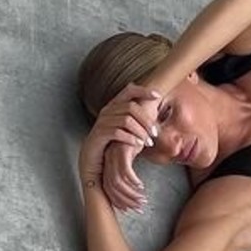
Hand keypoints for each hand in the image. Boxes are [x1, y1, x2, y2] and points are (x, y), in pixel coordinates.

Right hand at [78, 84, 160, 208]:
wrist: (93, 161)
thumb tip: (157, 112)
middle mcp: (107, 111)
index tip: (158, 96)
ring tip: (148, 142)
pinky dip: (130, 138)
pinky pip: (118, 132)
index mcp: (114, 105)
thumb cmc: (112, 144)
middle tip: (155, 134)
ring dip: (141, 131)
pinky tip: (137, 145)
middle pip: (131, 107)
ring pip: (127, 120)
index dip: (144, 91)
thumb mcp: (125, 129)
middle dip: (146, 120)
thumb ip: (136, 119)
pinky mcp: (99, 135)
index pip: (129, 90)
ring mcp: (102, 122)